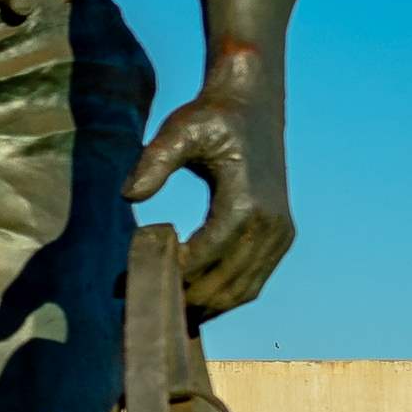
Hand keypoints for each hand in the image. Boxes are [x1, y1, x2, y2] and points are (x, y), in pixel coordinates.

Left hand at [127, 66, 293, 316]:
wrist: (253, 106)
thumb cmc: (211, 117)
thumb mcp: (178, 131)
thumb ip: (153, 162)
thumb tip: (129, 196)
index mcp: (246, 204)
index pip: (205, 257)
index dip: (172, 273)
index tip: (134, 279)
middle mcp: (270, 224)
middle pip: (225, 283)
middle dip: (185, 297)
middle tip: (142, 300)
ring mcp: (280, 233)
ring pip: (243, 290)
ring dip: (205, 305)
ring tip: (164, 305)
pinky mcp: (282, 235)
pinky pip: (254, 280)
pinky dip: (225, 295)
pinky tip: (192, 296)